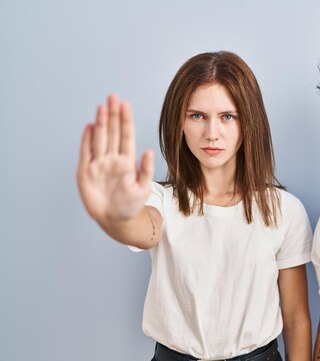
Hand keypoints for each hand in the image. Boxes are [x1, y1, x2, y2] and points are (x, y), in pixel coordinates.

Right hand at [76, 95, 153, 223]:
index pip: (126, 136)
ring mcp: (99, 164)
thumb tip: (148, 151)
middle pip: (112, 133)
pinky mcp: (86, 172)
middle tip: (113, 97)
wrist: (115, 219)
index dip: (125, 120)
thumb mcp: (143, 189)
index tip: (125, 105)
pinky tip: (89, 126)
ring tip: (102, 106)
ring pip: (99, 139)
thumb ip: (145, 170)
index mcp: (127, 161)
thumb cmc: (131, 205)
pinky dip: (86, 140)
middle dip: (112, 115)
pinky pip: (86, 152)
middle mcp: (112, 159)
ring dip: (100, 123)